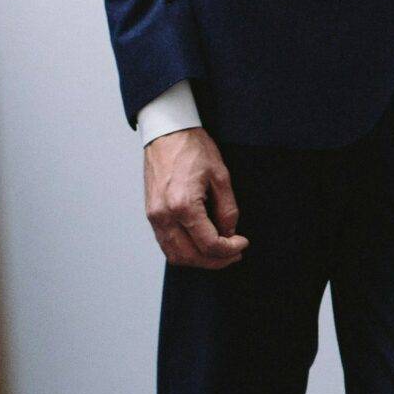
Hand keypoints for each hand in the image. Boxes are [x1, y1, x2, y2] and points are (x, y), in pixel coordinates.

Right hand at [144, 128, 247, 267]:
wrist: (167, 132)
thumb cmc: (192, 148)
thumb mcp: (221, 177)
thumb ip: (228, 210)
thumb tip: (229, 234)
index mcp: (183, 205)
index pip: (209, 244)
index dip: (230, 250)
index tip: (242, 243)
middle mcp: (164, 215)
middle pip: (191, 257)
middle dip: (216, 261)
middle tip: (234, 254)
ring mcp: (154, 216)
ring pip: (176, 256)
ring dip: (199, 260)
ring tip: (218, 253)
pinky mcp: (151, 215)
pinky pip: (166, 244)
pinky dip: (185, 251)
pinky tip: (200, 244)